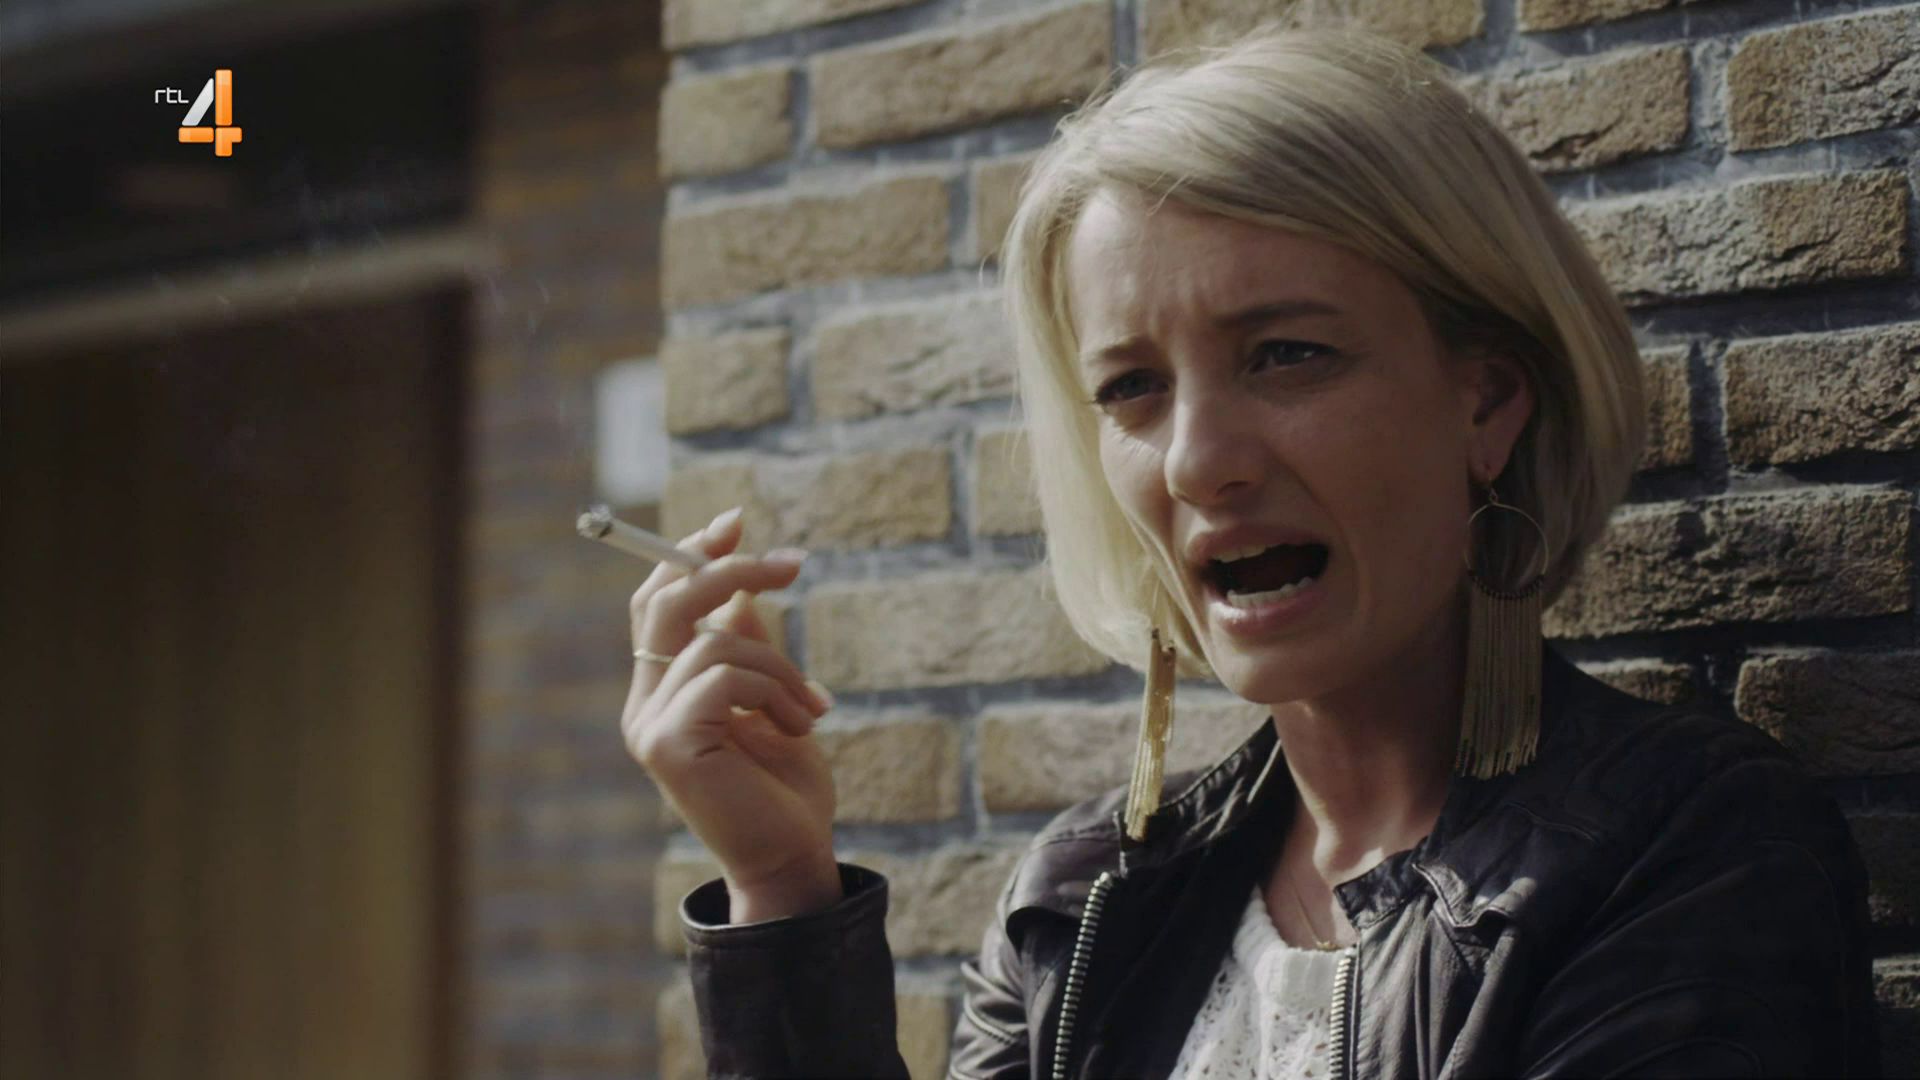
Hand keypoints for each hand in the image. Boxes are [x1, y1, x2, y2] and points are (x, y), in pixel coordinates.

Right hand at [622, 508, 842, 921]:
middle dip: (728, 569)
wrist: (792, 858)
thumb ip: (747, 646)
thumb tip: (741, 588)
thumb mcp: (772, 700)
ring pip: (713, 640)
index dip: (689, 555)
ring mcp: (650, 727)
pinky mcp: (668, 745)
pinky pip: (722, 677)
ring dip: (779, 665)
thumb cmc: (786, 789)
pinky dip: (773, 689)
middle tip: (791, 564)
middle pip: (665, 601)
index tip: (737, 522)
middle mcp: (644, 707)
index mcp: (662, 695)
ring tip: (812, 708)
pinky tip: (800, 726)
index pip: (655, 605)